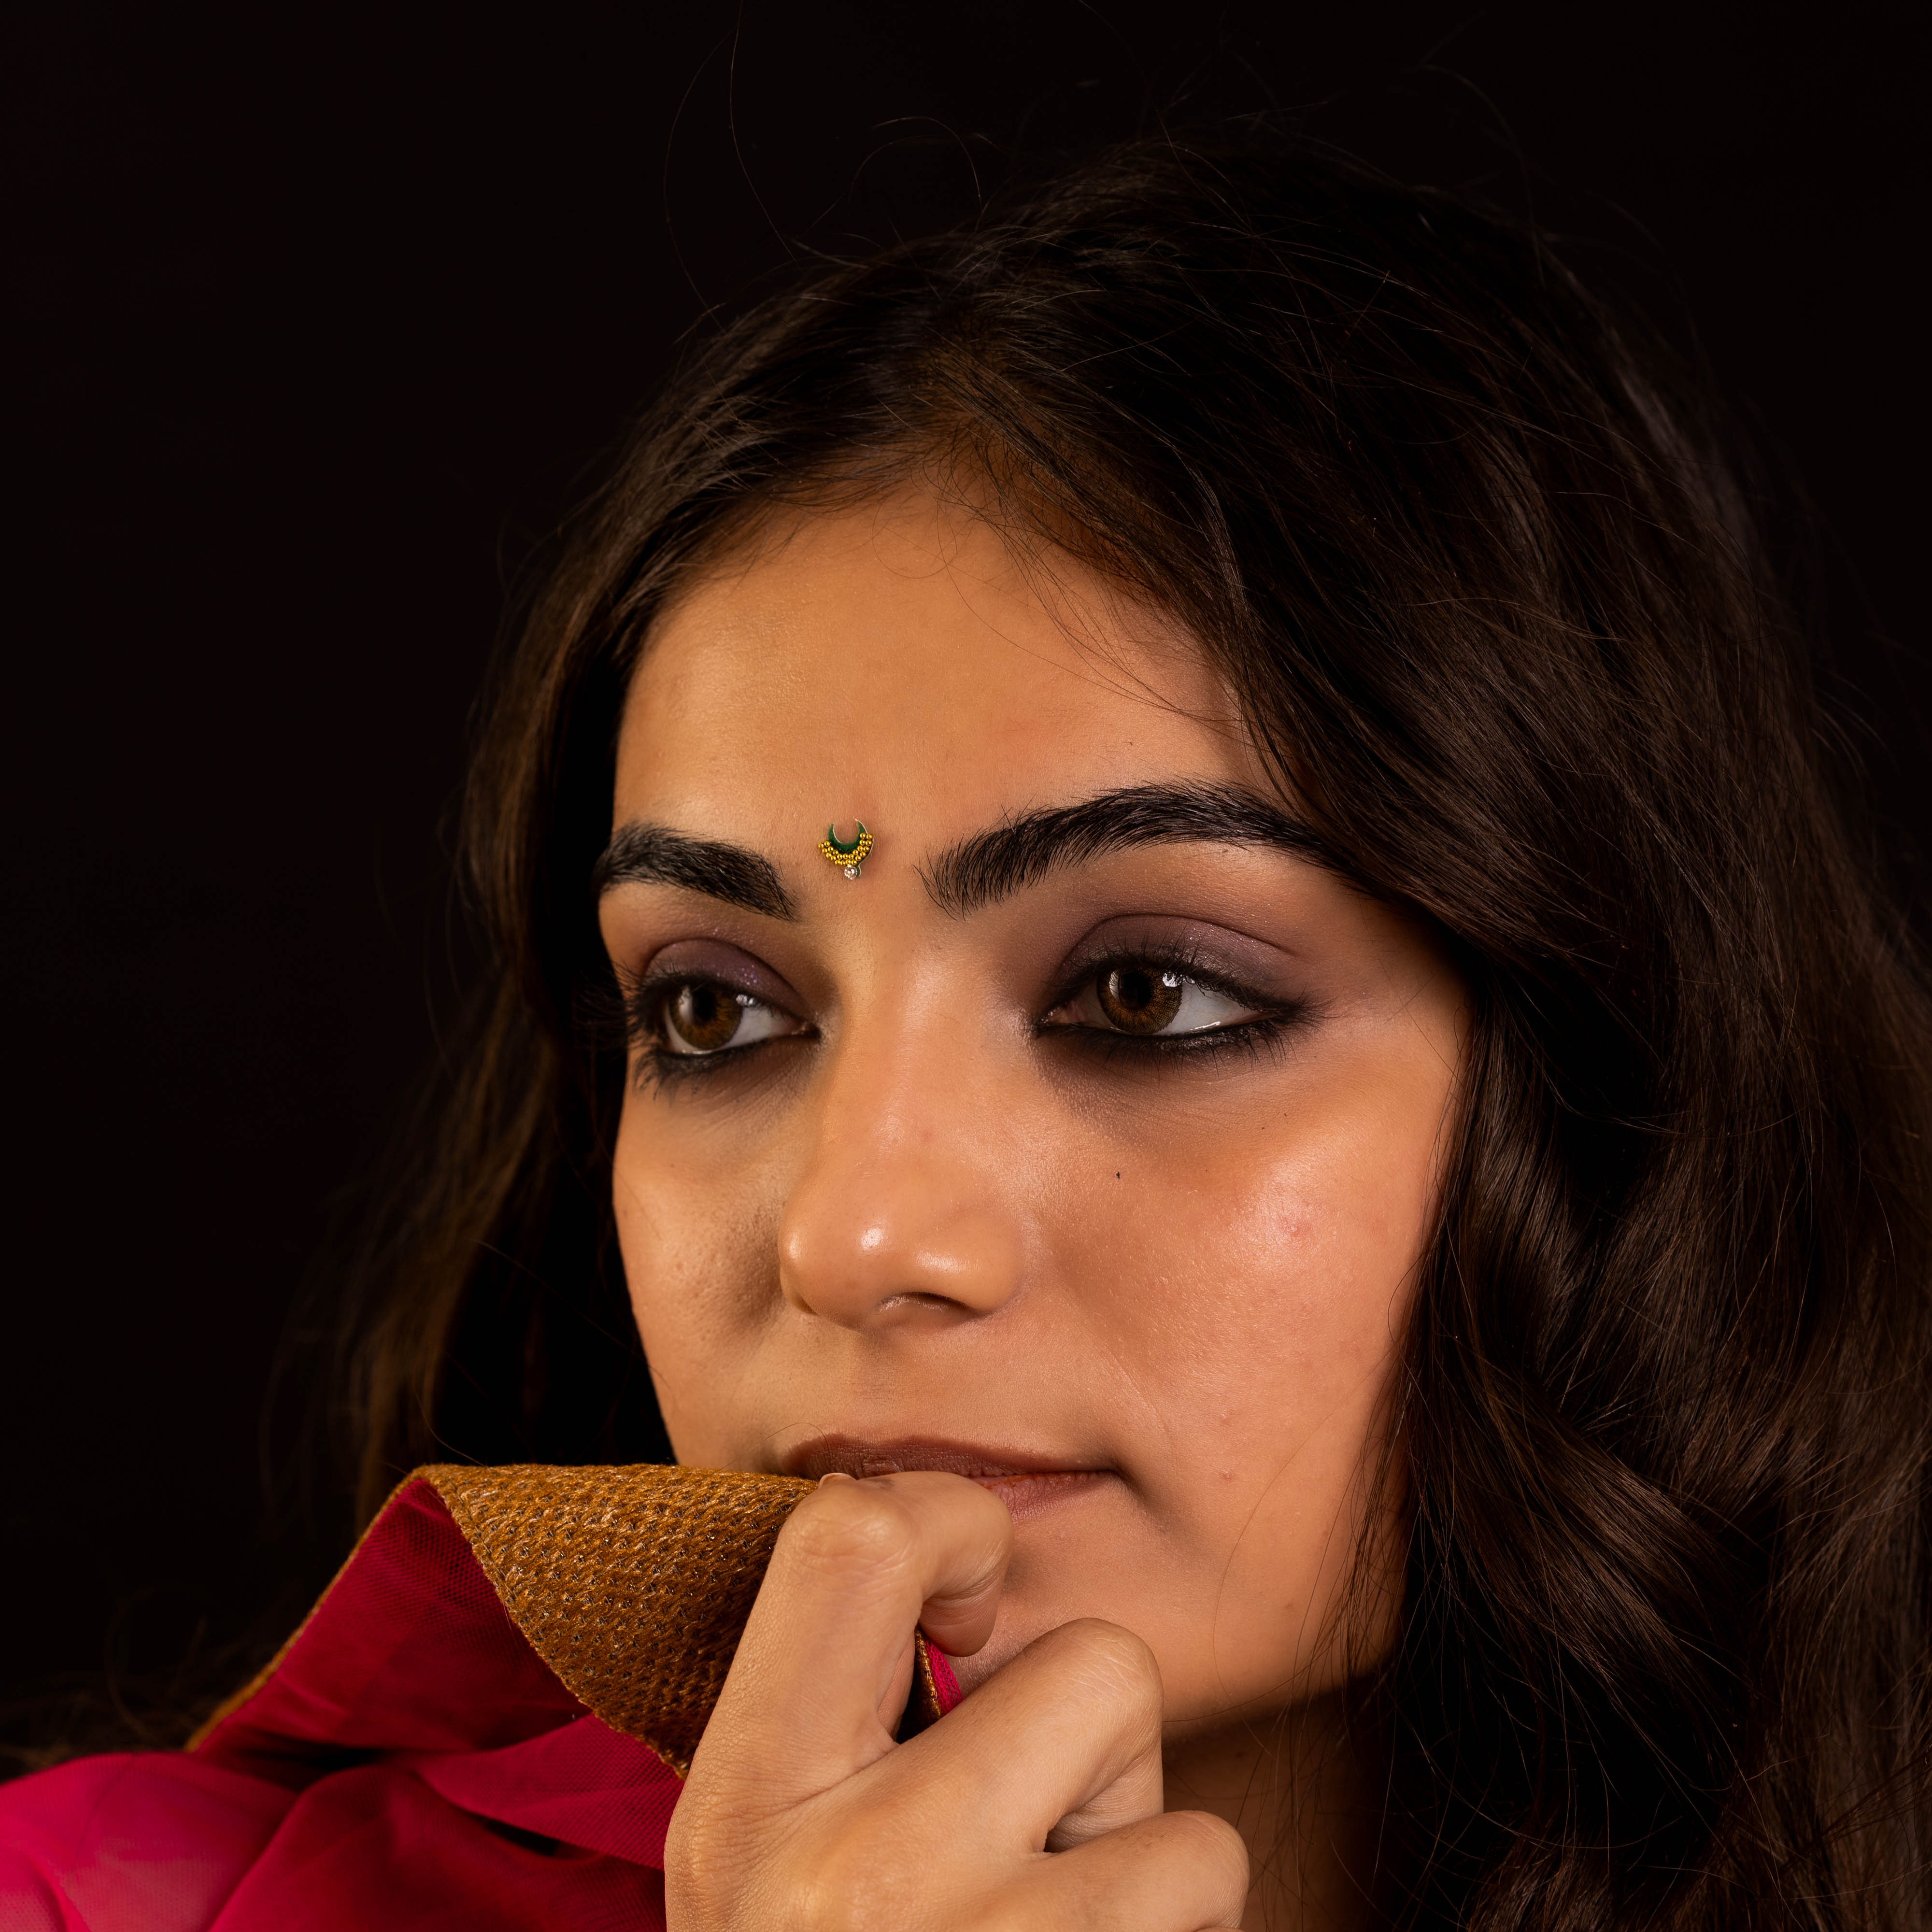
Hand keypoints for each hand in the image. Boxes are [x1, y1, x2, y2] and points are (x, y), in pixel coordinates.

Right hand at [666, 1469, 1248, 1930]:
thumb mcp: (766, 1855)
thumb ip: (843, 1703)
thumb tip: (960, 1556)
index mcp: (744, 1806)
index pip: (856, 1536)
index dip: (951, 1528)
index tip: (966, 1613)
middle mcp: (853, 1883)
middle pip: (1097, 1667)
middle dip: (1095, 1750)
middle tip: (1026, 1843)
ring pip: (1185, 1820)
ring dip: (1146, 1877)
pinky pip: (1216, 1905)